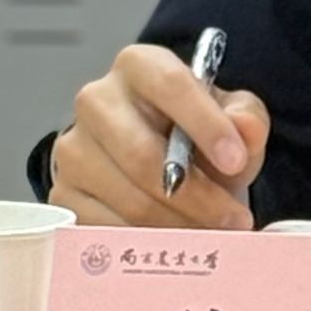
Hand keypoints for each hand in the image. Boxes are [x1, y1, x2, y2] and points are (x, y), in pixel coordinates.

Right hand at [51, 43, 269, 230]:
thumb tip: (245, 128)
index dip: (206, 125)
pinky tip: (177, 244)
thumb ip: (246, 118)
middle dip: (197, 195)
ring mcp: (73, 149)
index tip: (236, 161)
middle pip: (143, 155)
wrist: (161, 162)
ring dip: (179, 225)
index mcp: (139, 65)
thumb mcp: (232, 117)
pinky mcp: (64, 194)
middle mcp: (96, 100)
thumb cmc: (196, 134)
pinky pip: (107, 230)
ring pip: (128, 198)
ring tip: (213, 235)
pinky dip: (148, 243)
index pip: (171, 86)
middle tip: (233, 219)